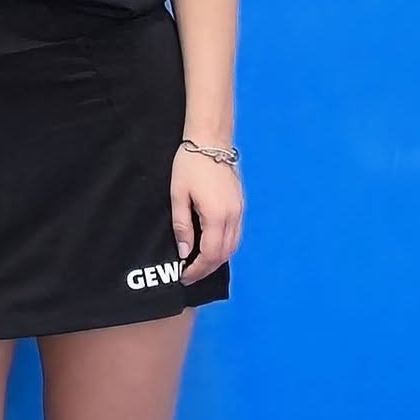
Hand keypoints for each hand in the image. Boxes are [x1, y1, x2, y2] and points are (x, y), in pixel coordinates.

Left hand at [171, 147, 243, 283]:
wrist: (211, 142)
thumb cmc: (189, 166)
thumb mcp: (178, 195)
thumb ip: (182, 226)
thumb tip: (184, 252)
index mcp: (216, 216)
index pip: (210, 254)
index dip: (198, 269)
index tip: (184, 276)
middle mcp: (233, 217)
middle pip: (224, 254)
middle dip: (207, 268)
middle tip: (190, 274)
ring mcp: (240, 211)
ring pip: (234, 246)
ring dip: (218, 259)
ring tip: (199, 265)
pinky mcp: (241, 206)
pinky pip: (236, 235)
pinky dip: (225, 247)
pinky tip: (212, 248)